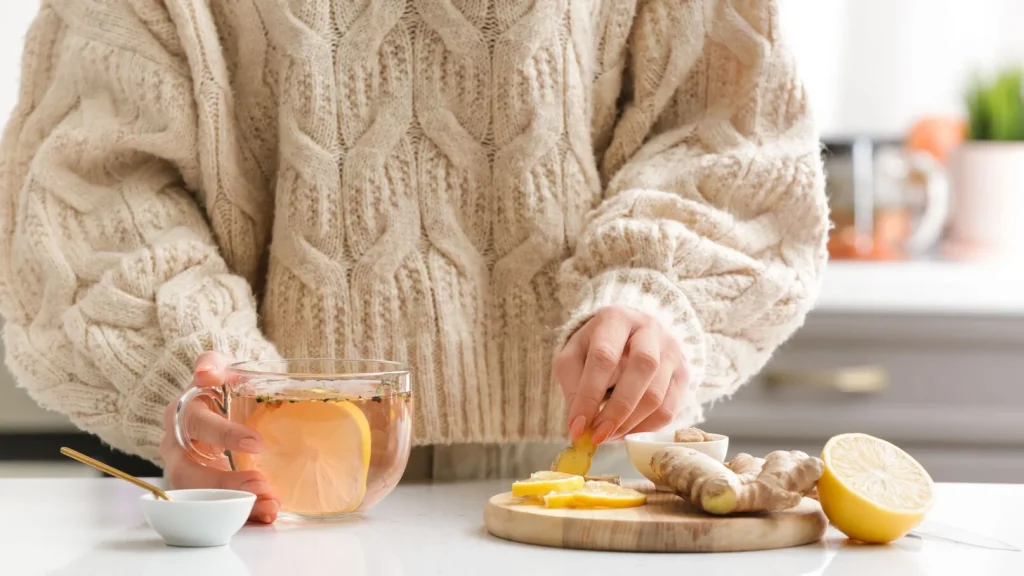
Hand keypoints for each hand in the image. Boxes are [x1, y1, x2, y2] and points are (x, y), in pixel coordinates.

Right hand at [159, 351, 279, 522]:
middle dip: (225, 483)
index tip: (256, 443)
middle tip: (261, 485)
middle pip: (189, 473)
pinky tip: (266, 513)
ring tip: (268, 504)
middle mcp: (176, 447)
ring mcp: (185, 472)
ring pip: (198, 496)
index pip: (197, 425)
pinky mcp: (201, 490)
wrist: (216, 401)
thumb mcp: (216, 366)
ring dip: (234, 503)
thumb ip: (212, 363)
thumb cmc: (217, 384)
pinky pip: (214, 507)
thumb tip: (205, 372)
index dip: (224, 435)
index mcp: (180, 414)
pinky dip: (241, 514)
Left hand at [554, 306, 687, 444]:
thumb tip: (581, 425)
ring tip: (608, 435)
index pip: (604, 357)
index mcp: (616, 318)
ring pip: (657, 394)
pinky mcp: (684, 373)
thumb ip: (572, 386)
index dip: (589, 395)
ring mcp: (672, 351)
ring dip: (630, 424)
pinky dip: (645, 428)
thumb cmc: (596, 347)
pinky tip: (626, 430)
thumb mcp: (573, 356)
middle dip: (617, 410)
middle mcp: (649, 329)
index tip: (578, 426)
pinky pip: (669, 410)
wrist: (629, 335)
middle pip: (642, 369)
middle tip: (598, 436)